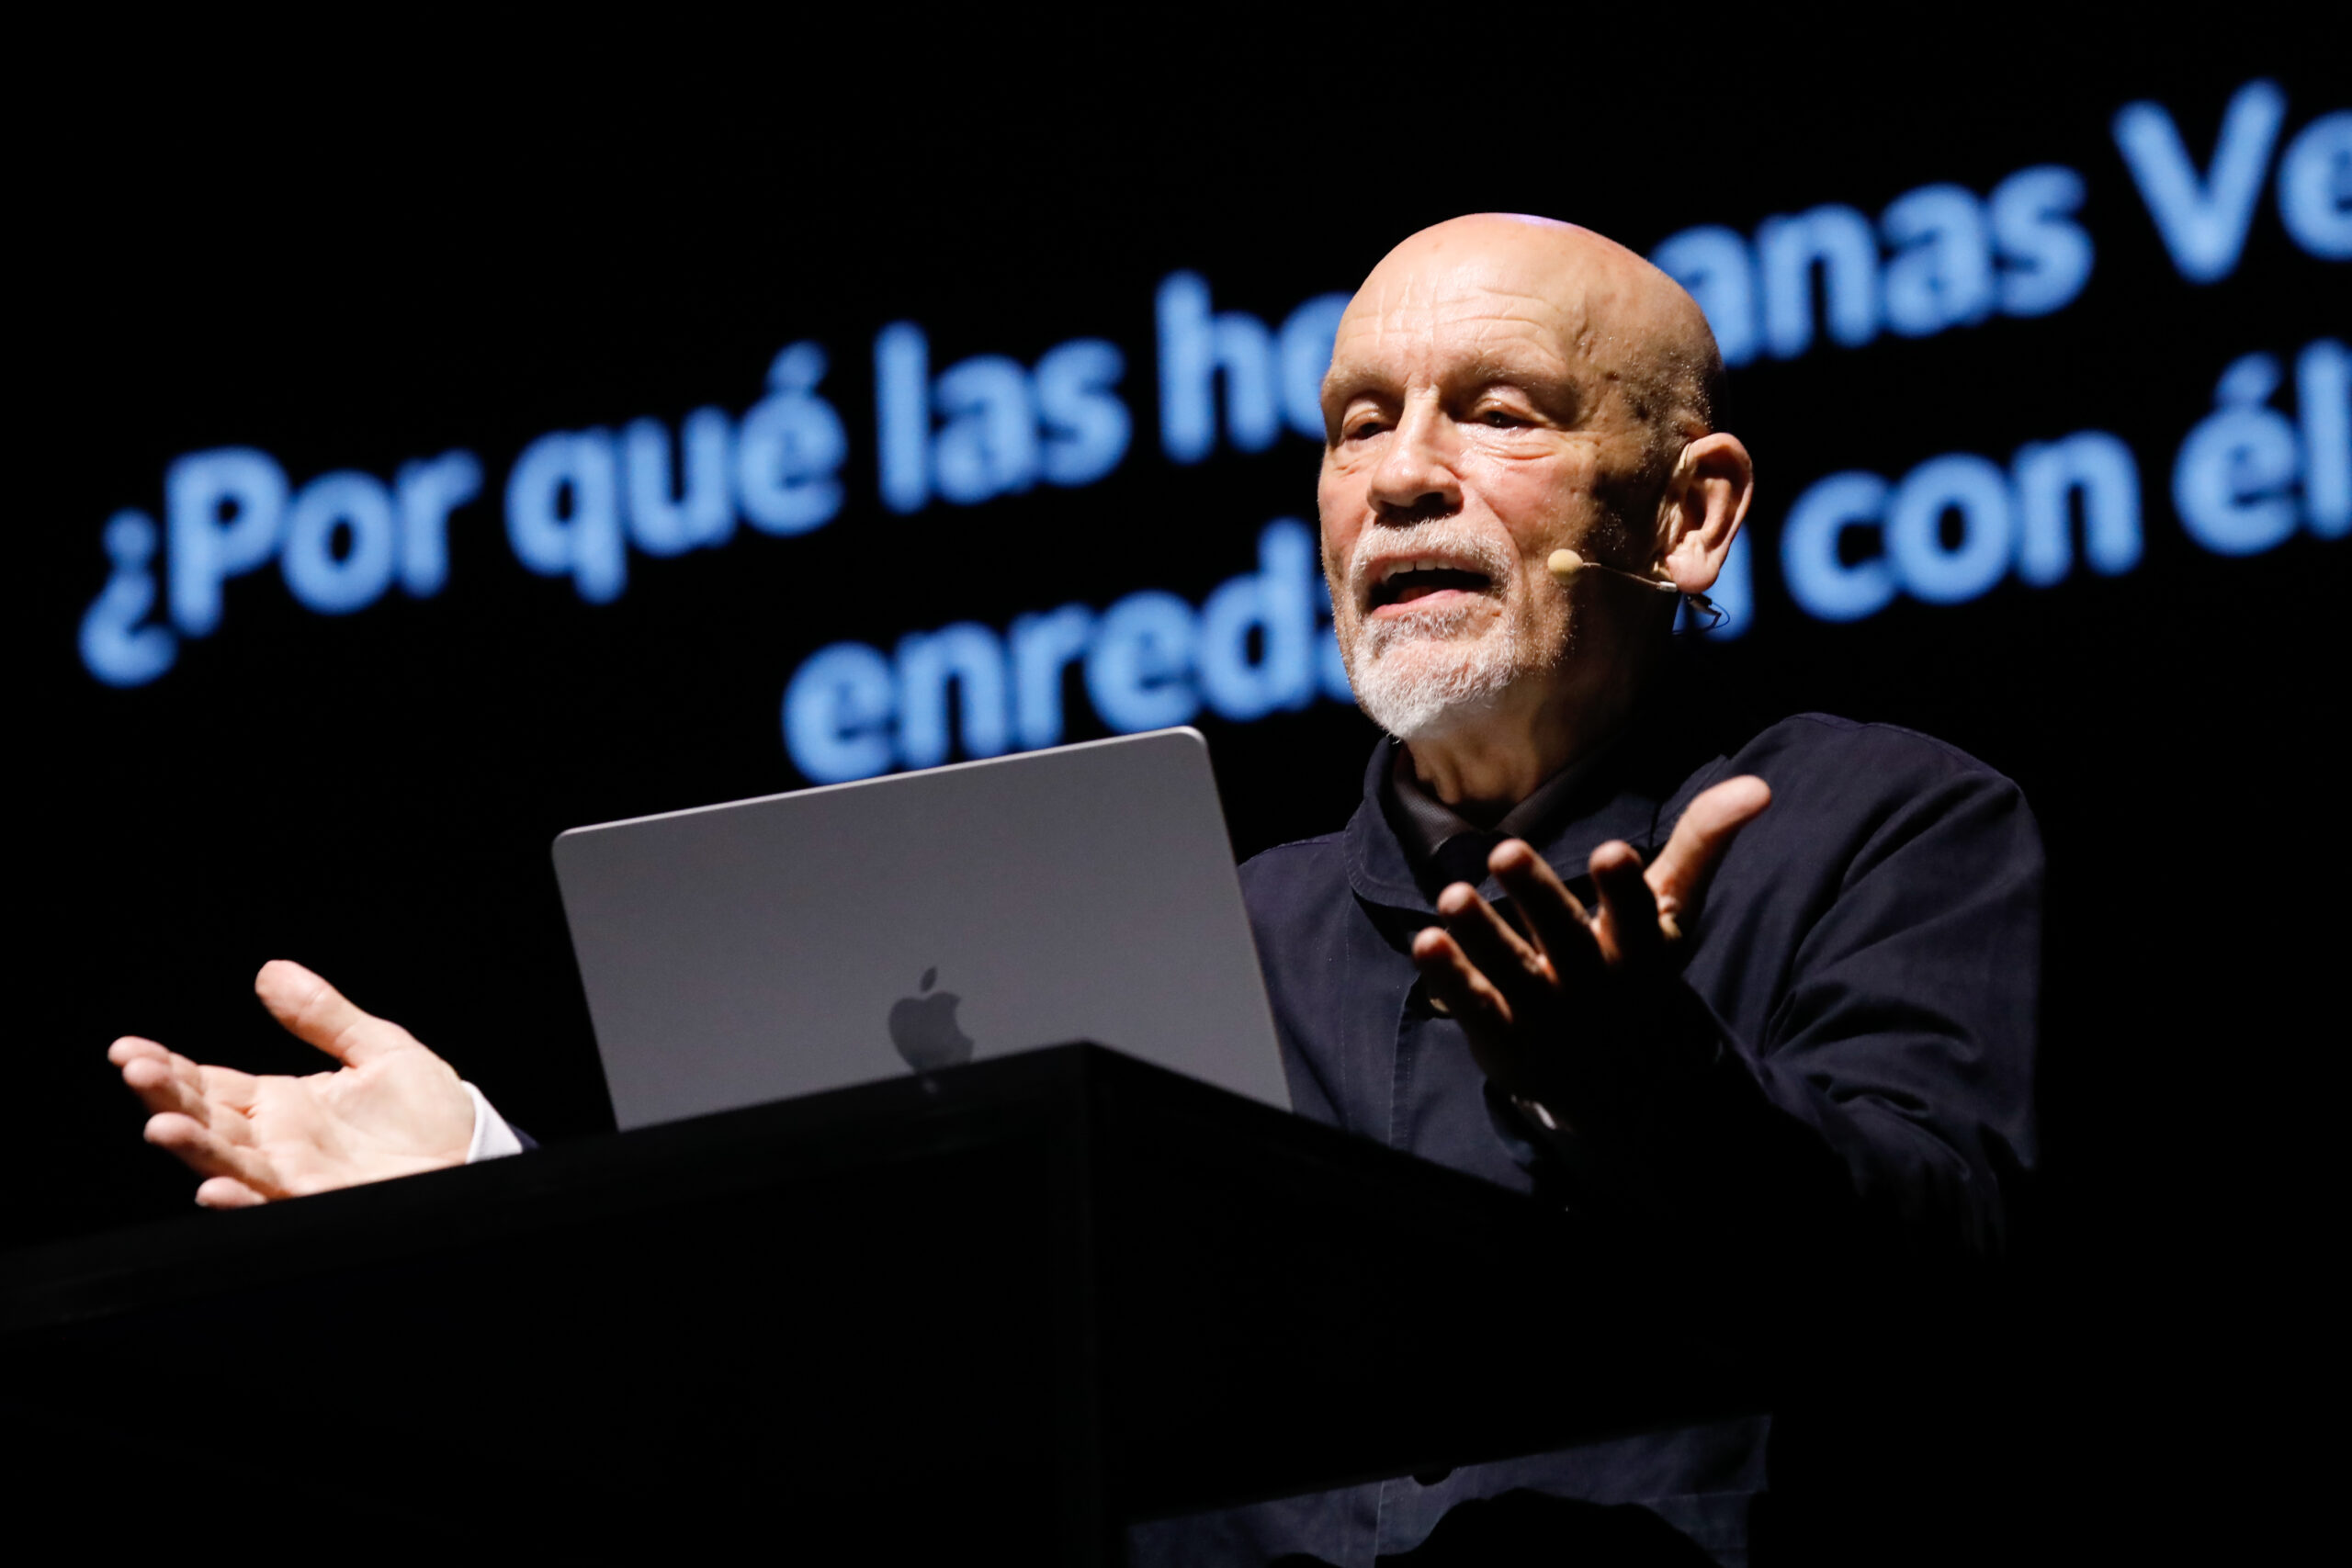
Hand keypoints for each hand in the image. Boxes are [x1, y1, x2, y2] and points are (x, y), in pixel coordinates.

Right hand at [109, 960, 475, 1207]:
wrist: (475, 1156)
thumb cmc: (429, 1112)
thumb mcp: (378, 1050)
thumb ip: (324, 1015)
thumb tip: (270, 971)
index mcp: (281, 1104)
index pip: (209, 1086)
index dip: (168, 1070)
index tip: (129, 1050)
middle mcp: (277, 1142)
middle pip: (206, 1121)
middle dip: (166, 1100)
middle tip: (136, 1072)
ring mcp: (295, 1175)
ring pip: (229, 1163)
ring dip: (193, 1149)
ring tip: (162, 1128)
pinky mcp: (322, 1201)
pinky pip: (271, 1203)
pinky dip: (241, 1198)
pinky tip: (214, 1188)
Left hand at [1409, 776, 1771, 1114]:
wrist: (1621, 1084)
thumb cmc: (1641, 972)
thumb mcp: (1672, 913)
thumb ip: (1701, 845)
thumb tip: (1757, 786)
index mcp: (1639, 949)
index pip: (1635, 914)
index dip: (1624, 888)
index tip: (1615, 852)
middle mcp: (1593, 982)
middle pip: (1564, 936)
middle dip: (1537, 895)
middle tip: (1505, 849)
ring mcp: (1546, 1013)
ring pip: (1511, 970)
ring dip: (1482, 934)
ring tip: (1452, 897)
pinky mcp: (1504, 1035)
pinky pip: (1475, 1004)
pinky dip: (1451, 977)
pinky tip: (1426, 941)